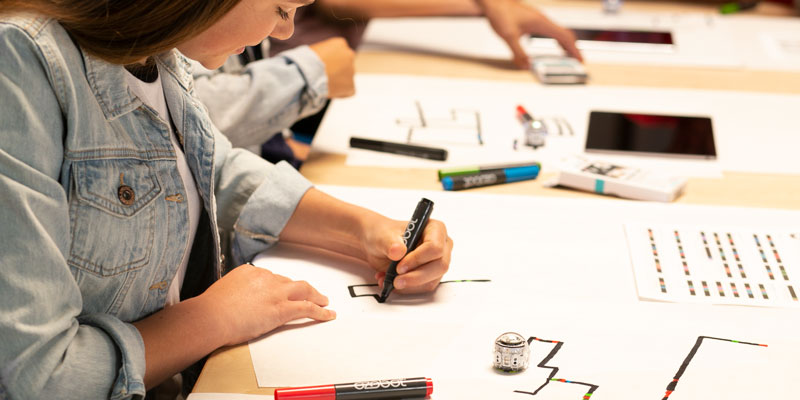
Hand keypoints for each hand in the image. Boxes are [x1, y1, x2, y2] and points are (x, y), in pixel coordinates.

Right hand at [200, 264, 335, 345]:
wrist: (210, 317)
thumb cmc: (210, 310)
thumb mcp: (221, 292)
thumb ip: (233, 292)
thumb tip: (234, 299)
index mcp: (249, 272)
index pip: (270, 277)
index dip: (278, 287)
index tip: (280, 293)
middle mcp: (265, 278)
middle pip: (289, 281)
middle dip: (301, 288)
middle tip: (311, 293)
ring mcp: (275, 293)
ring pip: (303, 290)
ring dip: (316, 295)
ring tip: (324, 301)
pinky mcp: (282, 309)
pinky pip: (307, 308)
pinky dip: (320, 312)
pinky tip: (328, 314)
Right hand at [309, 37, 355, 97]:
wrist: (306, 73)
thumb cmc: (305, 61)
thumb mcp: (315, 50)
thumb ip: (325, 54)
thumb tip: (324, 62)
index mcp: (340, 43)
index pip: (340, 53)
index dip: (331, 62)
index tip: (323, 67)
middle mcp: (349, 55)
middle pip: (345, 65)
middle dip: (338, 70)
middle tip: (325, 77)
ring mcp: (351, 71)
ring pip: (347, 78)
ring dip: (338, 81)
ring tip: (324, 84)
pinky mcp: (351, 86)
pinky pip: (348, 90)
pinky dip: (341, 92)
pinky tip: (330, 91)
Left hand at [361, 216, 452, 293]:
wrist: (378, 246)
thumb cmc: (384, 235)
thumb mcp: (383, 236)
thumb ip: (390, 243)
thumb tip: (398, 251)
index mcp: (435, 229)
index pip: (435, 247)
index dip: (418, 259)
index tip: (400, 267)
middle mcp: (441, 246)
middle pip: (439, 266)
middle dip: (416, 276)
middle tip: (397, 280)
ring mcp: (437, 263)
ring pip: (432, 280)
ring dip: (409, 285)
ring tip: (389, 279)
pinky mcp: (431, 277)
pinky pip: (423, 288)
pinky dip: (406, 288)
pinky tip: (391, 281)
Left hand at [479, 0, 582, 68]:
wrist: (494, 1)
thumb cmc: (500, 13)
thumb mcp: (508, 36)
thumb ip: (518, 53)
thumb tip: (526, 66)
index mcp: (541, 23)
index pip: (564, 37)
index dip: (574, 49)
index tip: (580, 60)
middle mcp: (543, 20)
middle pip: (565, 34)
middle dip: (573, 48)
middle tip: (577, 61)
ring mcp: (540, 19)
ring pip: (559, 32)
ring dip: (565, 44)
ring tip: (569, 56)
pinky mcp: (534, 20)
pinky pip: (551, 31)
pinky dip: (557, 40)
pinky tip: (555, 46)